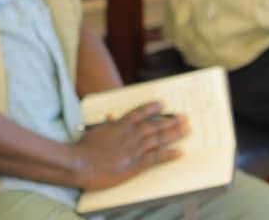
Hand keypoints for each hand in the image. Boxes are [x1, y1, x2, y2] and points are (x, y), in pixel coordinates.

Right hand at [71, 102, 187, 189]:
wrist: (81, 163)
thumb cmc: (84, 147)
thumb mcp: (95, 131)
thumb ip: (107, 125)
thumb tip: (111, 117)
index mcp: (119, 125)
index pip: (139, 113)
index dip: (152, 108)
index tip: (163, 104)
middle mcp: (130, 135)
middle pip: (154, 125)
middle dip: (171, 120)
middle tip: (184, 117)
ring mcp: (134, 149)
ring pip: (159, 139)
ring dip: (174, 134)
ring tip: (187, 129)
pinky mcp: (135, 165)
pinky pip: (156, 158)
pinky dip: (169, 155)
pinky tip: (180, 152)